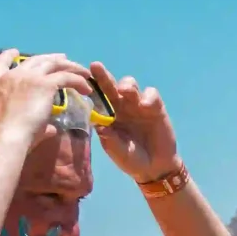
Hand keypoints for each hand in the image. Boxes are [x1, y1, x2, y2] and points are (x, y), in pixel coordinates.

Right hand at [0, 51, 92, 143]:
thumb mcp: (14, 122)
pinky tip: (87, 88)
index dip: (8, 56)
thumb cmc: (8, 136)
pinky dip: (78, 80)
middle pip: (34, 60)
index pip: (0, 63)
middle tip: (62, 59)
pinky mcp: (44, 84)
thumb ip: (36, 125)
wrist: (7, 137)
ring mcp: (28, 77)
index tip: (15, 52)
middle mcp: (12, 75)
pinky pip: (65, 77)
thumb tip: (51, 129)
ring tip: (82, 72)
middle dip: (49, 58)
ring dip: (69, 66)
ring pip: (52, 64)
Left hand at [86, 62, 180, 181]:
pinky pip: (151, 94)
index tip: (80, 79)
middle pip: (110, 86)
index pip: (96, 98)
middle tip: (95, 66)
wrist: (156, 168)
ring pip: (130, 85)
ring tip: (125, 91)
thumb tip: (99, 126)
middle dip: (103, 75)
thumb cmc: (132, 160)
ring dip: (126, 84)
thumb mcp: (118, 152)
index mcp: (107, 115)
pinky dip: (148, 96)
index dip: (89, 88)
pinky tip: (145, 105)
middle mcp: (121, 106)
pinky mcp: (155, 107)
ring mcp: (138, 105)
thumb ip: (110, 140)